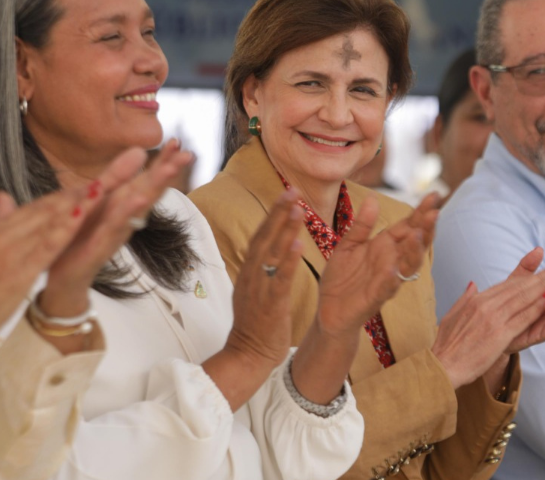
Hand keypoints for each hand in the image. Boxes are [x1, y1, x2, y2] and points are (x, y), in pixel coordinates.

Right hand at [0, 184, 98, 384]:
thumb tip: (3, 195)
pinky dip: (64, 229)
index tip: (84, 185)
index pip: (34, 207)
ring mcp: (9, 252)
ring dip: (74, 204)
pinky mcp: (17, 271)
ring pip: (47, 222)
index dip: (61, 195)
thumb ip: (1, 223)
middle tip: (99, 181)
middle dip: (72, 194)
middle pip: (43, 209)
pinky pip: (45, 246)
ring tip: (97, 190)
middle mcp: (1, 235)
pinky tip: (81, 217)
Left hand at [40, 140, 192, 316]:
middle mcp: (123, 219)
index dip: (161, 162)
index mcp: (118, 206)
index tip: (177, 142)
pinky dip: (126, 214)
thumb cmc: (78, 241)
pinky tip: (136, 200)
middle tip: (187, 153)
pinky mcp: (99, 249)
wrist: (61, 280)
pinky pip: (114, 229)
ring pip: (138, 208)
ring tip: (168, 170)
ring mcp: (114, 234)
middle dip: (167, 171)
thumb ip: (109, 183)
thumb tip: (130, 157)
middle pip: (148, 191)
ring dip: (154, 188)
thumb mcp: (92, 206)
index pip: (144, 179)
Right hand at [222, 190, 305, 369]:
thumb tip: (266, 253)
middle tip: (291, 190)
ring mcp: (260, 289)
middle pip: (264, 237)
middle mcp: (252, 275)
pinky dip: (289, 260)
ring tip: (297, 208)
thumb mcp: (253, 292)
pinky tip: (298, 244)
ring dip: (285, 229)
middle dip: (278, 212)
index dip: (273, 214)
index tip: (285, 194)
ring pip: (273, 253)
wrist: (246, 356)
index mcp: (249, 272)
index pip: (260, 236)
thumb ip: (259, 272)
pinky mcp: (271, 304)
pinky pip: (280, 278)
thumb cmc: (254, 327)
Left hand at [314, 194, 436, 337]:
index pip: (408, 226)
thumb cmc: (342, 278)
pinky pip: (387, 287)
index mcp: (385, 246)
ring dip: (414, 251)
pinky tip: (394, 268)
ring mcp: (386, 280)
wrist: (329, 309)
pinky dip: (391, 278)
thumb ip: (362, 225)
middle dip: (425, 228)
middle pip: (415, 243)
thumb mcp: (348, 245)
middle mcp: (391, 261)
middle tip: (434, 212)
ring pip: (408, 265)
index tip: (434, 195)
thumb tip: (373, 198)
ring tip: (417, 234)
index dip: (421, 212)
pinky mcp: (375, 297)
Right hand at [432, 248, 544, 388]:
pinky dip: (537, 309)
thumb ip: (465, 298)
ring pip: (523, 300)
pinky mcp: (500, 335)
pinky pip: (523, 318)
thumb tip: (473, 284)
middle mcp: (485, 306)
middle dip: (538, 279)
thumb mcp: (452, 315)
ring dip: (542, 290)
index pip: (505, 285)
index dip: (524, 278)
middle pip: (517, 289)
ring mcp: (493, 320)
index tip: (537, 271)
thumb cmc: (446, 344)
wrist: (444, 365)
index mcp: (475, 300)